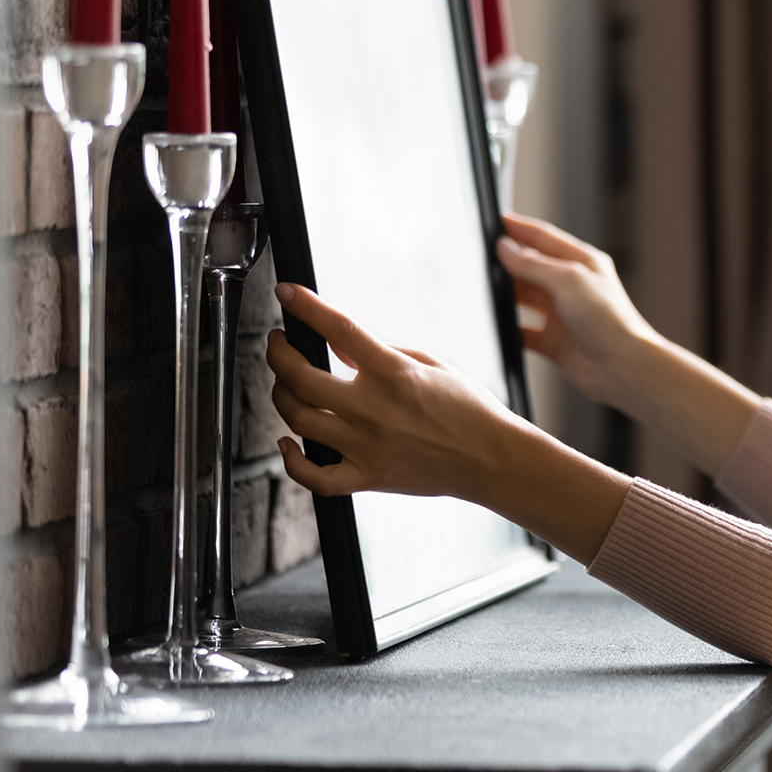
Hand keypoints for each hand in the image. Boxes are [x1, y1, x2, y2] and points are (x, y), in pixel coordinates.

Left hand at [267, 284, 525, 503]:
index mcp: (395, 373)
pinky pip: (314, 475)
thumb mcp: (433, 365)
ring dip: (281, 396)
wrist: (493, 459)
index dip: (305, 307)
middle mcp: (375, 409)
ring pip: (297, 419)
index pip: (338, 329)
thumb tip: (343, 348)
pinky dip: (292, 460)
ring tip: (286, 385)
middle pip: (299, 377)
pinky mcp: (368, 476)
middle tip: (280, 345)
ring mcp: (367, 446)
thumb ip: (384, 354)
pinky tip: (289, 442)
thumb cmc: (472, 412)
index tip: (287, 295)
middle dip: (278, 354)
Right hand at [496, 214, 654, 408]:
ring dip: (506, 295)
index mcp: (583, 263)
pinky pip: (523, 332)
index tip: (495, 221)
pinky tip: (496, 325)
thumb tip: (505, 249)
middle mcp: (572, 287)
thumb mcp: (569, 281)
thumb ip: (534, 265)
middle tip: (480, 256)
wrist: (624, 368)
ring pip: (524, 299)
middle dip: (507, 262)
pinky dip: (509, 330)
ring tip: (482, 288)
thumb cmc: (610, 321)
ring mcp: (562, 315)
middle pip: (531, 268)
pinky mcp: (554, 342)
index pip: (544, 238)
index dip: (519, 228)